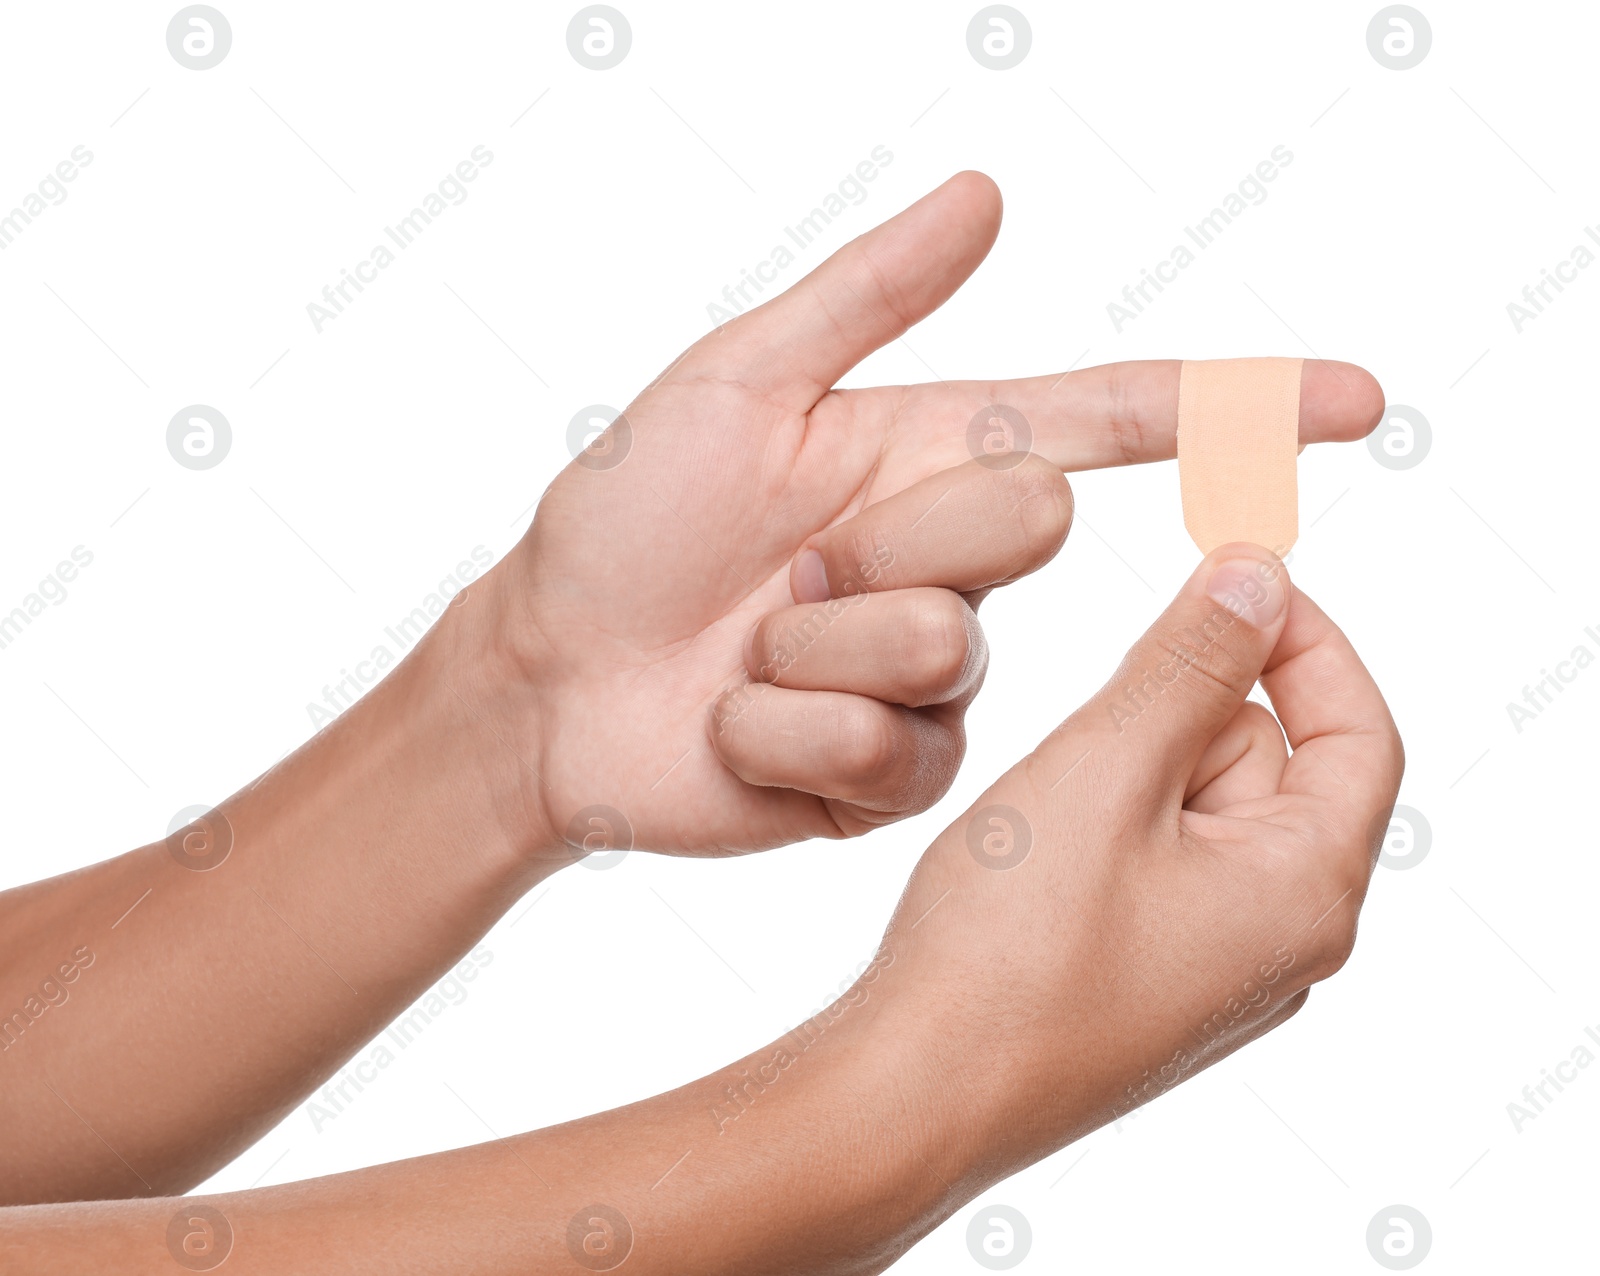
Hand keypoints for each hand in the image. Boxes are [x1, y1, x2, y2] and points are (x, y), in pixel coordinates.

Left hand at [483, 172, 1383, 857]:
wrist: (549, 678)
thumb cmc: (624, 522)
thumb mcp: (734, 384)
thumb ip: (866, 295)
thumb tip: (986, 192)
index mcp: (927, 461)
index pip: (1111, 424)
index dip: (1234, 407)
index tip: (1355, 400)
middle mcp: (949, 568)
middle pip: (1022, 525)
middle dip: (887, 534)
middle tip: (782, 565)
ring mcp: (929, 683)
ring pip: (943, 651)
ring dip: (811, 649)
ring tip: (743, 652)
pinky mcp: (894, 779)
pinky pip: (887, 752)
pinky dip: (783, 732)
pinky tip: (733, 726)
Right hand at [871, 544, 1402, 1169]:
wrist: (916, 1091)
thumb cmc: (1011, 950)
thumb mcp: (1108, 769)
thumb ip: (1192, 662)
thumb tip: (1263, 577)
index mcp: (1306, 892)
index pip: (1360, 733)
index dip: (1309, 642)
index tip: (1237, 579)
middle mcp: (1281, 939)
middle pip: (1264, 764)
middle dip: (1177, 721)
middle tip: (1087, 747)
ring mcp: (1213, 966)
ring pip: (1194, 807)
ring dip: (1127, 773)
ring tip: (1045, 821)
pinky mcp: (1150, 975)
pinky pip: (1152, 859)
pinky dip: (1103, 825)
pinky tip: (1037, 857)